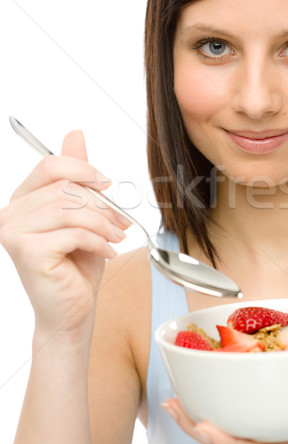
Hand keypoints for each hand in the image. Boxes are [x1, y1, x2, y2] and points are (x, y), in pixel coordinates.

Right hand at [0, 130, 129, 339]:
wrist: (71, 310)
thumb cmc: (76, 264)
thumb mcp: (83, 215)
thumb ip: (77, 177)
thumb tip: (75, 134)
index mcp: (23, 199)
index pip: (50, 165)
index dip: (83, 169)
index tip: (107, 184)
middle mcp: (11, 213)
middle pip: (64, 188)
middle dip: (102, 204)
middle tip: (120, 222)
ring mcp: (14, 233)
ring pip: (69, 210)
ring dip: (103, 223)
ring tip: (116, 237)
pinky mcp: (26, 252)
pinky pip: (72, 233)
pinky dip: (98, 241)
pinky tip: (107, 252)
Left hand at [163, 389, 287, 443]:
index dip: (223, 441)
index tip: (200, 426)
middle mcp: (281, 439)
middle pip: (231, 441)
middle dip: (197, 426)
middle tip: (170, 404)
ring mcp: (278, 429)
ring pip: (232, 428)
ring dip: (201, 415)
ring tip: (174, 398)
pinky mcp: (278, 415)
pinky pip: (244, 414)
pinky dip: (222, 402)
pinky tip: (208, 386)